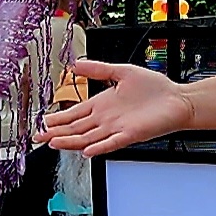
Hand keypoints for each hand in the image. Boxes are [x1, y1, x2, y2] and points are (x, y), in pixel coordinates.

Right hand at [41, 60, 195, 155]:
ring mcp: (117, 128)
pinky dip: (99, 147)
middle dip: (56, 133)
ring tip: (54, 143)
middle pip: (76, 128)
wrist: (177, 99)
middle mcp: (106, 119)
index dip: (57, 119)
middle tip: (38, 137)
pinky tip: (86, 150)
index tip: (41, 123)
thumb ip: (99, 70)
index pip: (74, 114)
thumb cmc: (154, 88)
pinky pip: (112, 143)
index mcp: (102, 105)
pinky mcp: (131, 134)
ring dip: (71, 141)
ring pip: (88, 137)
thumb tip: (76, 64)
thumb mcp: (122, 72)